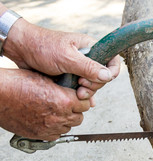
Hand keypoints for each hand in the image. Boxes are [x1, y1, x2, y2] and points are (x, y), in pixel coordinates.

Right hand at [0, 69, 89, 140]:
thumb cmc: (17, 83)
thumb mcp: (46, 79)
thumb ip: (63, 88)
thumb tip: (74, 92)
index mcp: (64, 100)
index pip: (85, 104)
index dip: (81, 100)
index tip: (77, 98)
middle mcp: (60, 116)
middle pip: (79, 117)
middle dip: (75, 111)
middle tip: (66, 105)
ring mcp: (50, 127)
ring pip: (69, 127)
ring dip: (65, 120)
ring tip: (55, 112)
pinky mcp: (40, 135)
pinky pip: (56, 135)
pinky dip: (55, 129)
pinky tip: (48, 120)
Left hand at [2, 18, 120, 104]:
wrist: (21, 50)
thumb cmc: (43, 47)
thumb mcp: (67, 58)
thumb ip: (88, 67)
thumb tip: (108, 76)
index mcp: (91, 48)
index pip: (112, 60)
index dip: (111, 72)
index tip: (101, 80)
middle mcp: (87, 58)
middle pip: (102, 76)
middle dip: (94, 85)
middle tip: (81, 88)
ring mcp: (79, 68)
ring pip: (92, 84)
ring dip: (86, 91)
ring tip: (76, 93)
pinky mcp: (71, 76)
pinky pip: (81, 87)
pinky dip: (82, 94)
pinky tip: (82, 100)